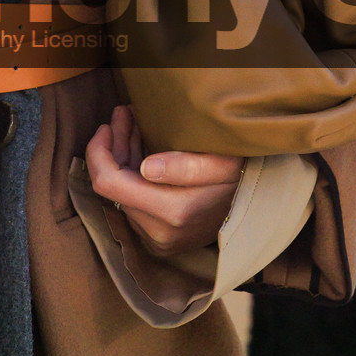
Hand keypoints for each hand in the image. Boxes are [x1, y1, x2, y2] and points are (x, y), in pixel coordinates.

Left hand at [85, 106, 241, 256]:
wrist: (256, 211)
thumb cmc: (239, 179)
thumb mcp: (223, 163)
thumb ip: (187, 166)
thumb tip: (146, 168)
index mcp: (173, 212)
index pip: (109, 184)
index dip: (98, 153)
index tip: (106, 126)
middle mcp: (159, 232)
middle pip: (114, 186)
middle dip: (113, 147)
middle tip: (124, 115)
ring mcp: (157, 240)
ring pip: (120, 194)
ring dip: (122, 158)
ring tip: (131, 124)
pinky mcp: (157, 241)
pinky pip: (131, 204)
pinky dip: (132, 175)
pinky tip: (140, 149)